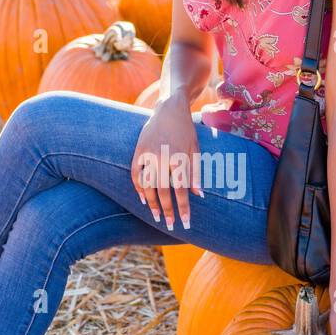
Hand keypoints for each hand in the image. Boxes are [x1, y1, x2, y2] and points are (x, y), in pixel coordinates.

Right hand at [131, 94, 202, 231]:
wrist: (169, 109)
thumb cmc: (186, 130)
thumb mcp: (195, 150)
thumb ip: (196, 173)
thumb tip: (199, 195)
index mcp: (179, 158)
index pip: (181, 190)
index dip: (183, 209)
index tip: (185, 223)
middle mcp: (163, 158)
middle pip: (163, 192)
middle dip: (167, 211)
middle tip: (170, 225)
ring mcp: (148, 154)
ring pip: (148, 186)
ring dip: (152, 203)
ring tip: (157, 217)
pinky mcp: (139, 151)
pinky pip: (135, 174)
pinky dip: (138, 188)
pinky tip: (143, 199)